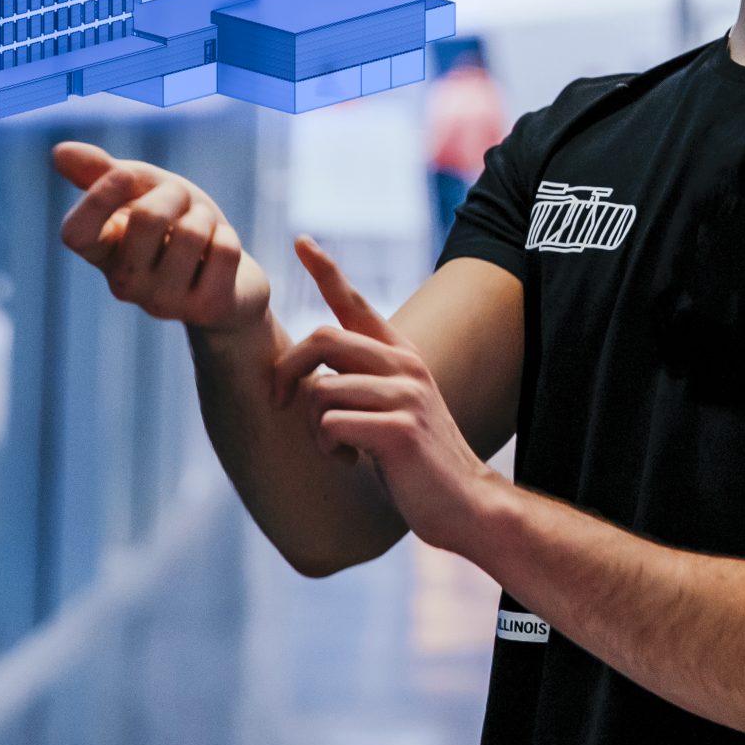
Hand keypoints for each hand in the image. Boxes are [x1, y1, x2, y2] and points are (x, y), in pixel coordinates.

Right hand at [51, 140, 269, 335]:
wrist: (230, 281)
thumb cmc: (178, 226)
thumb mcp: (144, 191)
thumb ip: (104, 172)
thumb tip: (59, 152)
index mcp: (101, 252)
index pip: (75, 233)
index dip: (98, 198)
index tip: (124, 174)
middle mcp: (124, 283)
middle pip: (148, 217)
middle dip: (175, 193)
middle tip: (184, 206)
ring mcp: (162, 302)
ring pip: (192, 232)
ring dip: (206, 217)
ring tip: (203, 232)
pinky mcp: (204, 309)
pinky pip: (224, 250)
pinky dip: (228, 238)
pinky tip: (219, 256)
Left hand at [271, 233, 506, 555]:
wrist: (465, 503)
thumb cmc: (417, 461)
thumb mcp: (392, 409)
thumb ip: (362, 382)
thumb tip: (312, 374)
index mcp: (401, 356)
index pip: (358, 303)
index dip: (327, 270)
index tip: (301, 242)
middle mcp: (405, 365)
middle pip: (323, 338)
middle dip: (287, 370)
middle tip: (279, 401)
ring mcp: (405, 394)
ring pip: (321, 390)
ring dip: (314, 428)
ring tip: (338, 448)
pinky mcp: (399, 428)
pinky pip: (331, 424)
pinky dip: (328, 447)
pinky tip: (351, 460)